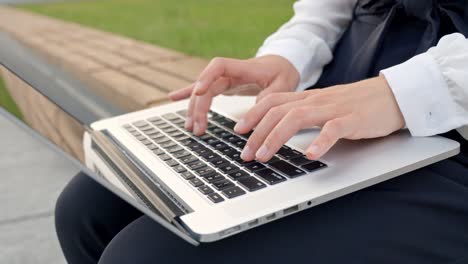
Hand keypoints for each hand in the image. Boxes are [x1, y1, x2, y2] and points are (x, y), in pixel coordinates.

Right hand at [168, 55, 299, 135]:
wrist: (282, 65)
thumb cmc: (283, 73)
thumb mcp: (284, 85)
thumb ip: (269, 97)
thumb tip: (253, 112)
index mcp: (243, 67)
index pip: (219, 66)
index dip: (206, 77)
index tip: (198, 91)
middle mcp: (229, 72)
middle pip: (206, 85)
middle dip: (198, 106)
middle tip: (198, 128)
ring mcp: (224, 79)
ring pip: (202, 92)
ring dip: (194, 109)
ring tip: (191, 128)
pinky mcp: (223, 85)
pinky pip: (204, 90)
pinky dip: (188, 94)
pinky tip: (173, 97)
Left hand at [234, 75, 405, 161]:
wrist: (391, 95)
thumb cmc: (356, 104)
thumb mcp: (324, 104)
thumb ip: (303, 112)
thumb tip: (278, 127)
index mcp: (308, 98)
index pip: (272, 101)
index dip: (252, 114)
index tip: (239, 130)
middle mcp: (316, 101)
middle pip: (278, 112)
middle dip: (257, 133)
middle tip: (246, 153)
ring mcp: (333, 109)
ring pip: (297, 118)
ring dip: (276, 138)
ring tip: (264, 155)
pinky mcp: (352, 120)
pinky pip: (333, 130)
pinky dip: (319, 142)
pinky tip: (309, 155)